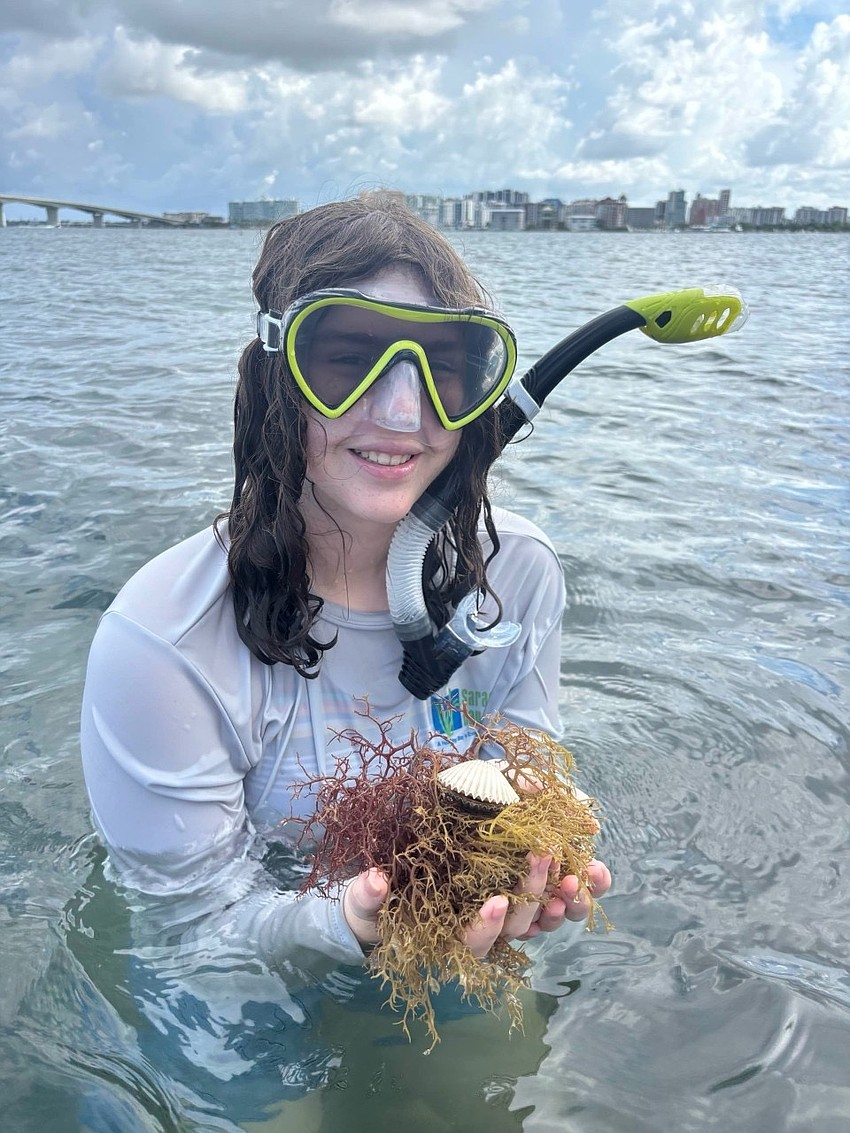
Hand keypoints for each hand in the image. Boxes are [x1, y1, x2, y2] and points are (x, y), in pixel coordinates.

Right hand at [342, 857, 611, 954]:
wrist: (390, 894)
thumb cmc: (378, 903)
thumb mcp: (364, 897)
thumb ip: (365, 892)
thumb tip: (375, 880)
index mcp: (447, 937)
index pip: (471, 943)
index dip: (484, 927)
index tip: (496, 900)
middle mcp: (483, 932)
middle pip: (516, 927)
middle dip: (532, 897)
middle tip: (540, 856)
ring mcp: (508, 917)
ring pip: (544, 920)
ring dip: (564, 901)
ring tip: (578, 875)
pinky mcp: (524, 895)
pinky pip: (558, 902)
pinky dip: (578, 891)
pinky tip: (595, 873)